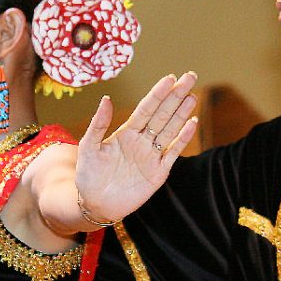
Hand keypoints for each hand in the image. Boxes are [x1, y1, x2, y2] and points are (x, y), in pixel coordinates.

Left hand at [73, 72, 199, 224]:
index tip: (170, 78)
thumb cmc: (88, 175)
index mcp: (126, 132)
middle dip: (176, 96)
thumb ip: (98, 123)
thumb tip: (106, 97)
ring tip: (192, 96)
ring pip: (170, 130)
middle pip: (163, 114)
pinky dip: (183, 139)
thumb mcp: (89, 147)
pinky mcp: (158, 172)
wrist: (95, 204)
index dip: (158, 93)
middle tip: (190, 77)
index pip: (146, 108)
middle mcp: (142, 141)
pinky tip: (191, 124)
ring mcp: (152, 156)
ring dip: (182, 113)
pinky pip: (173, 152)